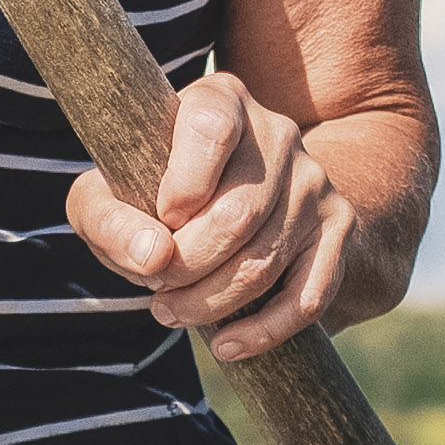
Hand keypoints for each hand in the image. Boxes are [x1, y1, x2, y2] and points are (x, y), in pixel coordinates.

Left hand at [67, 73, 373, 366]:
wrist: (230, 197)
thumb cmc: (150, 191)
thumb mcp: (108, 192)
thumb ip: (107, 217)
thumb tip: (153, 257)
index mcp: (220, 100)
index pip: (211, 128)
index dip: (181, 185)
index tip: (161, 219)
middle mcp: (277, 133)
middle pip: (237, 214)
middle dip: (186, 267)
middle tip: (155, 289)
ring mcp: (314, 183)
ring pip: (264, 262)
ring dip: (209, 303)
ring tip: (171, 312)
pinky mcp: (337, 231)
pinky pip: (308, 296)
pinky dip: (264, 331)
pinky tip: (225, 344)